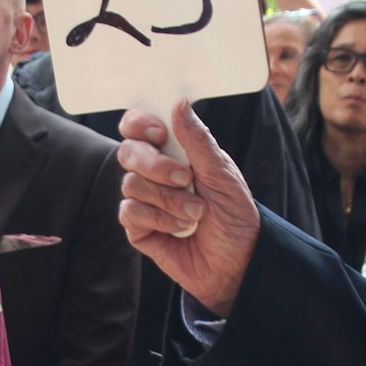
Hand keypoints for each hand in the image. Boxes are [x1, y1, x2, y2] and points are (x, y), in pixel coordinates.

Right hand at [117, 102, 259, 316]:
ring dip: (168, 199)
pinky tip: (180, 228)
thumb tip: (180, 104)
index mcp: (173, 152)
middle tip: (185, 178)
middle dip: (156, 165)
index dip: (139, 124)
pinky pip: (130, 212)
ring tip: (195, 213)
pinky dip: (159, 219)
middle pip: (128, 152)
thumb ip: (198, 141)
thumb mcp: (222, 174)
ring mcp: (144, 200)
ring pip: (131, 184)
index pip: (138, 126)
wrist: (237, 261)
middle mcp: (153, 173)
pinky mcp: (138, 227)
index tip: (159, 134)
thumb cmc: (234, 215)